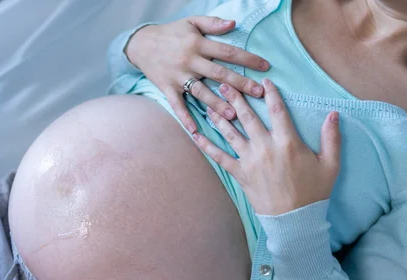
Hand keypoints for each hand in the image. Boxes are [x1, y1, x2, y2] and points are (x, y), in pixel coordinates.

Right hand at [125, 16, 269, 133]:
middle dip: (240, 84)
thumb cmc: (170, 33)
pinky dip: (185, 118)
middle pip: (219, 74)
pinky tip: (195, 131)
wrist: (141, 44)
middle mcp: (190, 61)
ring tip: (234, 115)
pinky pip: (177, 105)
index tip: (265, 67)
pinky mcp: (167, 88)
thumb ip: (212, 23)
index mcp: (198, 44)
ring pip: (201, 92)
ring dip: (217, 104)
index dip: (247, 59)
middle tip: (258, 94)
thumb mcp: (191, 22)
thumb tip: (233, 23)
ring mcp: (178, 76)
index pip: (227, 52)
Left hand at [192, 79, 340, 215]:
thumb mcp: (330, 164)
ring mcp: (250, 160)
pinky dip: (206, 146)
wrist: (294, 219)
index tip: (263, 81)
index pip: (277, 110)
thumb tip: (334, 113)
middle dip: (235, 98)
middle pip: (248, 116)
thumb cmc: (314, 191)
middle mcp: (265, 147)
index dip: (270, 93)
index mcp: (288, 142)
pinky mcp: (239, 173)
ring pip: (231, 132)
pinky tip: (196, 135)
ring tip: (209, 102)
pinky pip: (219, 157)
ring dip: (219, 116)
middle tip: (224, 84)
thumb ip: (331, 137)